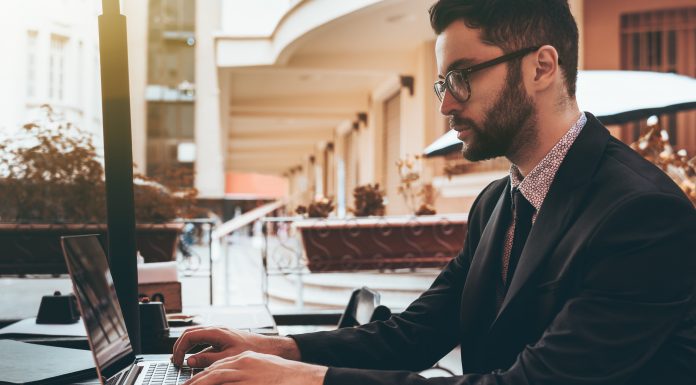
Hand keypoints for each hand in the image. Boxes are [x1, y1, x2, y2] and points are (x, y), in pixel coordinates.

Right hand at [171, 326, 299, 367]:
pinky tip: (195, 360)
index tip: (177, 361)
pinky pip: (204, 341)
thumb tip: (190, 361)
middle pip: (189, 334)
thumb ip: (207, 360)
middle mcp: (216, 330)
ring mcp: (219, 333)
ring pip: (196, 337)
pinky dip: (196, 349)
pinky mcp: (222, 338)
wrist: (268, 346)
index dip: (179, 348)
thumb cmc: (252, 349)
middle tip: (175, 361)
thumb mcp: (228, 357)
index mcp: (216, 332)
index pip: (189, 336)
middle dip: (179, 346)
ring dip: (187, 348)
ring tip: (182, 360)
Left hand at [184, 351, 326, 384]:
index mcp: (246, 357)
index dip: (204, 375)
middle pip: (213, 370)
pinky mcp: (248, 382)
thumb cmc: (285, 376)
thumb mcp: (262, 368)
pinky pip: (225, 383)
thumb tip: (237, 378)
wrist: (301, 377)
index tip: (194, 382)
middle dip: (197, 380)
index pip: (219, 364)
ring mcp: (245, 373)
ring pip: (215, 377)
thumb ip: (248, 372)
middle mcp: (243, 362)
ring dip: (199, 383)